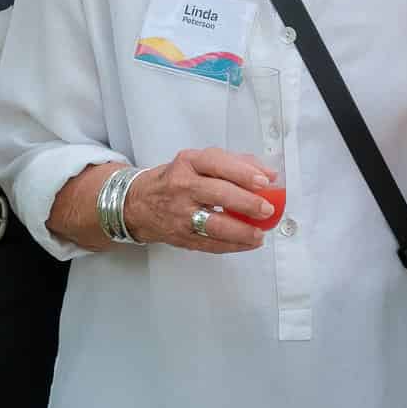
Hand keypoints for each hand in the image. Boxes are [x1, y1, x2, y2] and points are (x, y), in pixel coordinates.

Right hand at [124, 148, 276, 252]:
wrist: (137, 203)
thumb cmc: (175, 179)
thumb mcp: (198, 162)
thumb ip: (235, 163)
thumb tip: (269, 174)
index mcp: (189, 163)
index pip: (217, 164)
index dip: (243, 172)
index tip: (264, 181)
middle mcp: (182, 186)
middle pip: (218, 194)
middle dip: (246, 203)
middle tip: (267, 209)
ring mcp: (180, 214)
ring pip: (214, 224)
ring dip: (241, 231)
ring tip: (260, 233)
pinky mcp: (181, 236)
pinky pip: (210, 244)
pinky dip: (232, 245)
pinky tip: (249, 243)